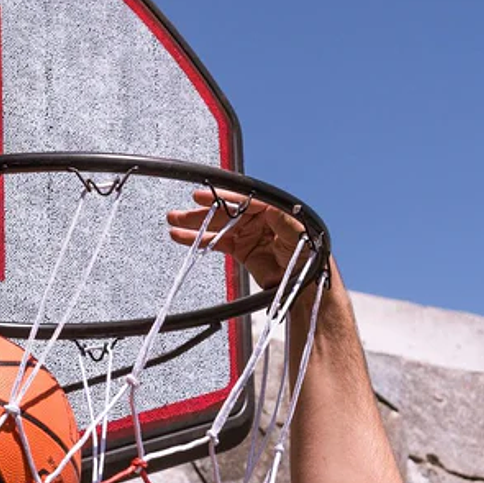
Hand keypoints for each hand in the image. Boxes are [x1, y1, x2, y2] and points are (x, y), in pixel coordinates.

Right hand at [166, 188, 306, 289]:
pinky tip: (182, 237)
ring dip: (195, 224)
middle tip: (183, 210)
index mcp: (273, 210)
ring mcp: (248, 234)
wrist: (305, 285)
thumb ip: (285, 221)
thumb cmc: (310, 257)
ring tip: (174, 222)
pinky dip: (199, 240)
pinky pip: (216, 242)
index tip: (204, 197)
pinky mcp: (241, 250)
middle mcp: (258, 219)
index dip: (223, 198)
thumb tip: (271, 207)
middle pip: (226, 212)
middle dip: (203, 212)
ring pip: (217, 226)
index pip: (244, 200)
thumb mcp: (300, 236)